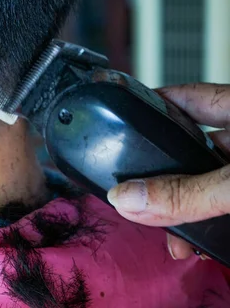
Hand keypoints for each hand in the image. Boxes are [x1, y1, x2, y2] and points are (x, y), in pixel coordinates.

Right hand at [107, 83, 229, 259]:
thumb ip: (188, 191)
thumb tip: (129, 197)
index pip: (187, 98)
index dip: (153, 103)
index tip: (122, 112)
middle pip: (191, 149)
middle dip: (164, 174)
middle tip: (139, 196)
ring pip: (207, 183)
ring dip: (186, 208)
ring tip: (172, 238)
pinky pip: (222, 205)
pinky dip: (209, 222)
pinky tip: (200, 243)